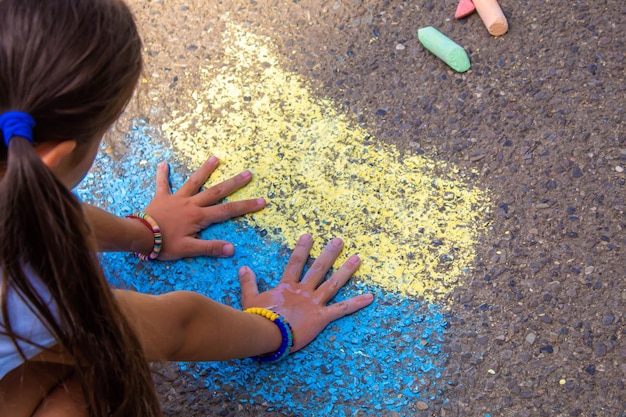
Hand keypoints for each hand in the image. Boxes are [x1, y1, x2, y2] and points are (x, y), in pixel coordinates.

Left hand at [143, 156, 265, 259]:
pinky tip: (163, 163)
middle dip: (234, 183)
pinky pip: (162, 184)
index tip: (262, 201)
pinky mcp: (162, 197)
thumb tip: (232, 249)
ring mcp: (177, 198)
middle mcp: (192, 204)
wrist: (140, 236)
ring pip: (194, 182)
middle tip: (248, 173)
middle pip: (216, 192)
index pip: (228, 211)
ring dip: (205, 170)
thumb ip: (210, 248)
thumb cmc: (165, 244)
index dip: (246, 206)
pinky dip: (162, 174)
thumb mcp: (189, 250)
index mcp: (200, 217)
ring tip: (215, 158)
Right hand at [238, 234, 373, 351]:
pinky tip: (370, 297)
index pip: (296, 262)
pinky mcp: (322, 317)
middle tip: (340, 240)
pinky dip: (356, 303)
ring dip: (347, 270)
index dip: (302, 249)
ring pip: (334, 283)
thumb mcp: (250, 298)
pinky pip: (342, 309)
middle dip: (330, 253)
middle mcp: (303, 291)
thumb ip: (248, 282)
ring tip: (358, 259)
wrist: (266, 335)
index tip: (309, 236)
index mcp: (287, 286)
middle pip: (319, 268)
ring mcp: (314, 303)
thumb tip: (242, 267)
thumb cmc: (257, 318)